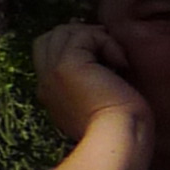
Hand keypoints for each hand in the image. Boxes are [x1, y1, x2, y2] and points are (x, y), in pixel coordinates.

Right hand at [31, 23, 145, 148]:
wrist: (120, 137)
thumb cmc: (123, 128)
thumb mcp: (104, 104)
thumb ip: (96, 85)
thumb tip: (110, 63)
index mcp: (52, 93)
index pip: (50, 53)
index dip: (76, 44)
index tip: (105, 51)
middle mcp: (46, 81)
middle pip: (52, 37)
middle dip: (82, 35)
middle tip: (111, 49)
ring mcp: (52, 72)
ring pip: (64, 32)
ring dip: (95, 37)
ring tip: (117, 58)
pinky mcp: (67, 65)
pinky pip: (83, 35)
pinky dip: (106, 42)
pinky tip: (122, 64)